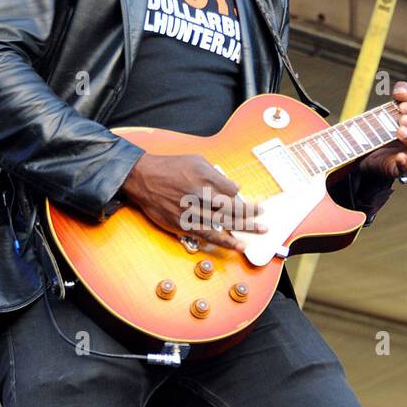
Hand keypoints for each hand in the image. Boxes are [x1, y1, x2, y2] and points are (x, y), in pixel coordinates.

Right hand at [119, 152, 266, 251]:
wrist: (142, 178)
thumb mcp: (195, 160)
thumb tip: (235, 188)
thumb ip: (216, 174)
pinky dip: (225, 241)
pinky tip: (239, 245)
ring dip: (244, 228)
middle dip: (251, 214)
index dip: (245, 198)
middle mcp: (200, 195)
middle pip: (232, 208)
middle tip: (264, 218)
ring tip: (260, 232)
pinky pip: (209, 235)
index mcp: (204, 177)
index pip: (232, 191)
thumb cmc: (170, 167)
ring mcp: (192, 211)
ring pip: (223, 223)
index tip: (255, 204)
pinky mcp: (183, 224)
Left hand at [359, 81, 406, 181]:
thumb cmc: (392, 124)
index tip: (404, 106)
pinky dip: (406, 164)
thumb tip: (403, 92)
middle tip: (402, 119)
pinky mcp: (406, 172)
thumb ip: (402, 93)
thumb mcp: (396, 105)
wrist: (373, 148)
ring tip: (399, 131)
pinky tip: (399, 156)